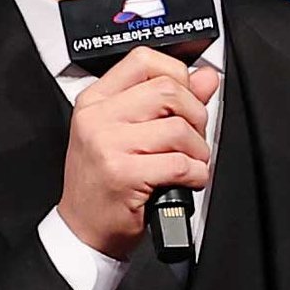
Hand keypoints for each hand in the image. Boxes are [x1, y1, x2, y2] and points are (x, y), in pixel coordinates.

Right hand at [57, 46, 220, 259]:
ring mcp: (107, 145)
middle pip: (167, 90)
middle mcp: (98, 117)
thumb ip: (168, 101)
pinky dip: (196, 174)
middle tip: (193, 136)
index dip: (177, 74)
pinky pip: (179, 163)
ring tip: (189, 162)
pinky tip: (187, 180)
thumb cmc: (105, 182)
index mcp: (96, 100)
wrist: (83, 230)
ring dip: (198, 150)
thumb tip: (206, 77)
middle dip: (195, 114)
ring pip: (178, 128)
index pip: (144, 60)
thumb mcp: (128, 133)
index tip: (185, 96)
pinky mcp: (123, 174)